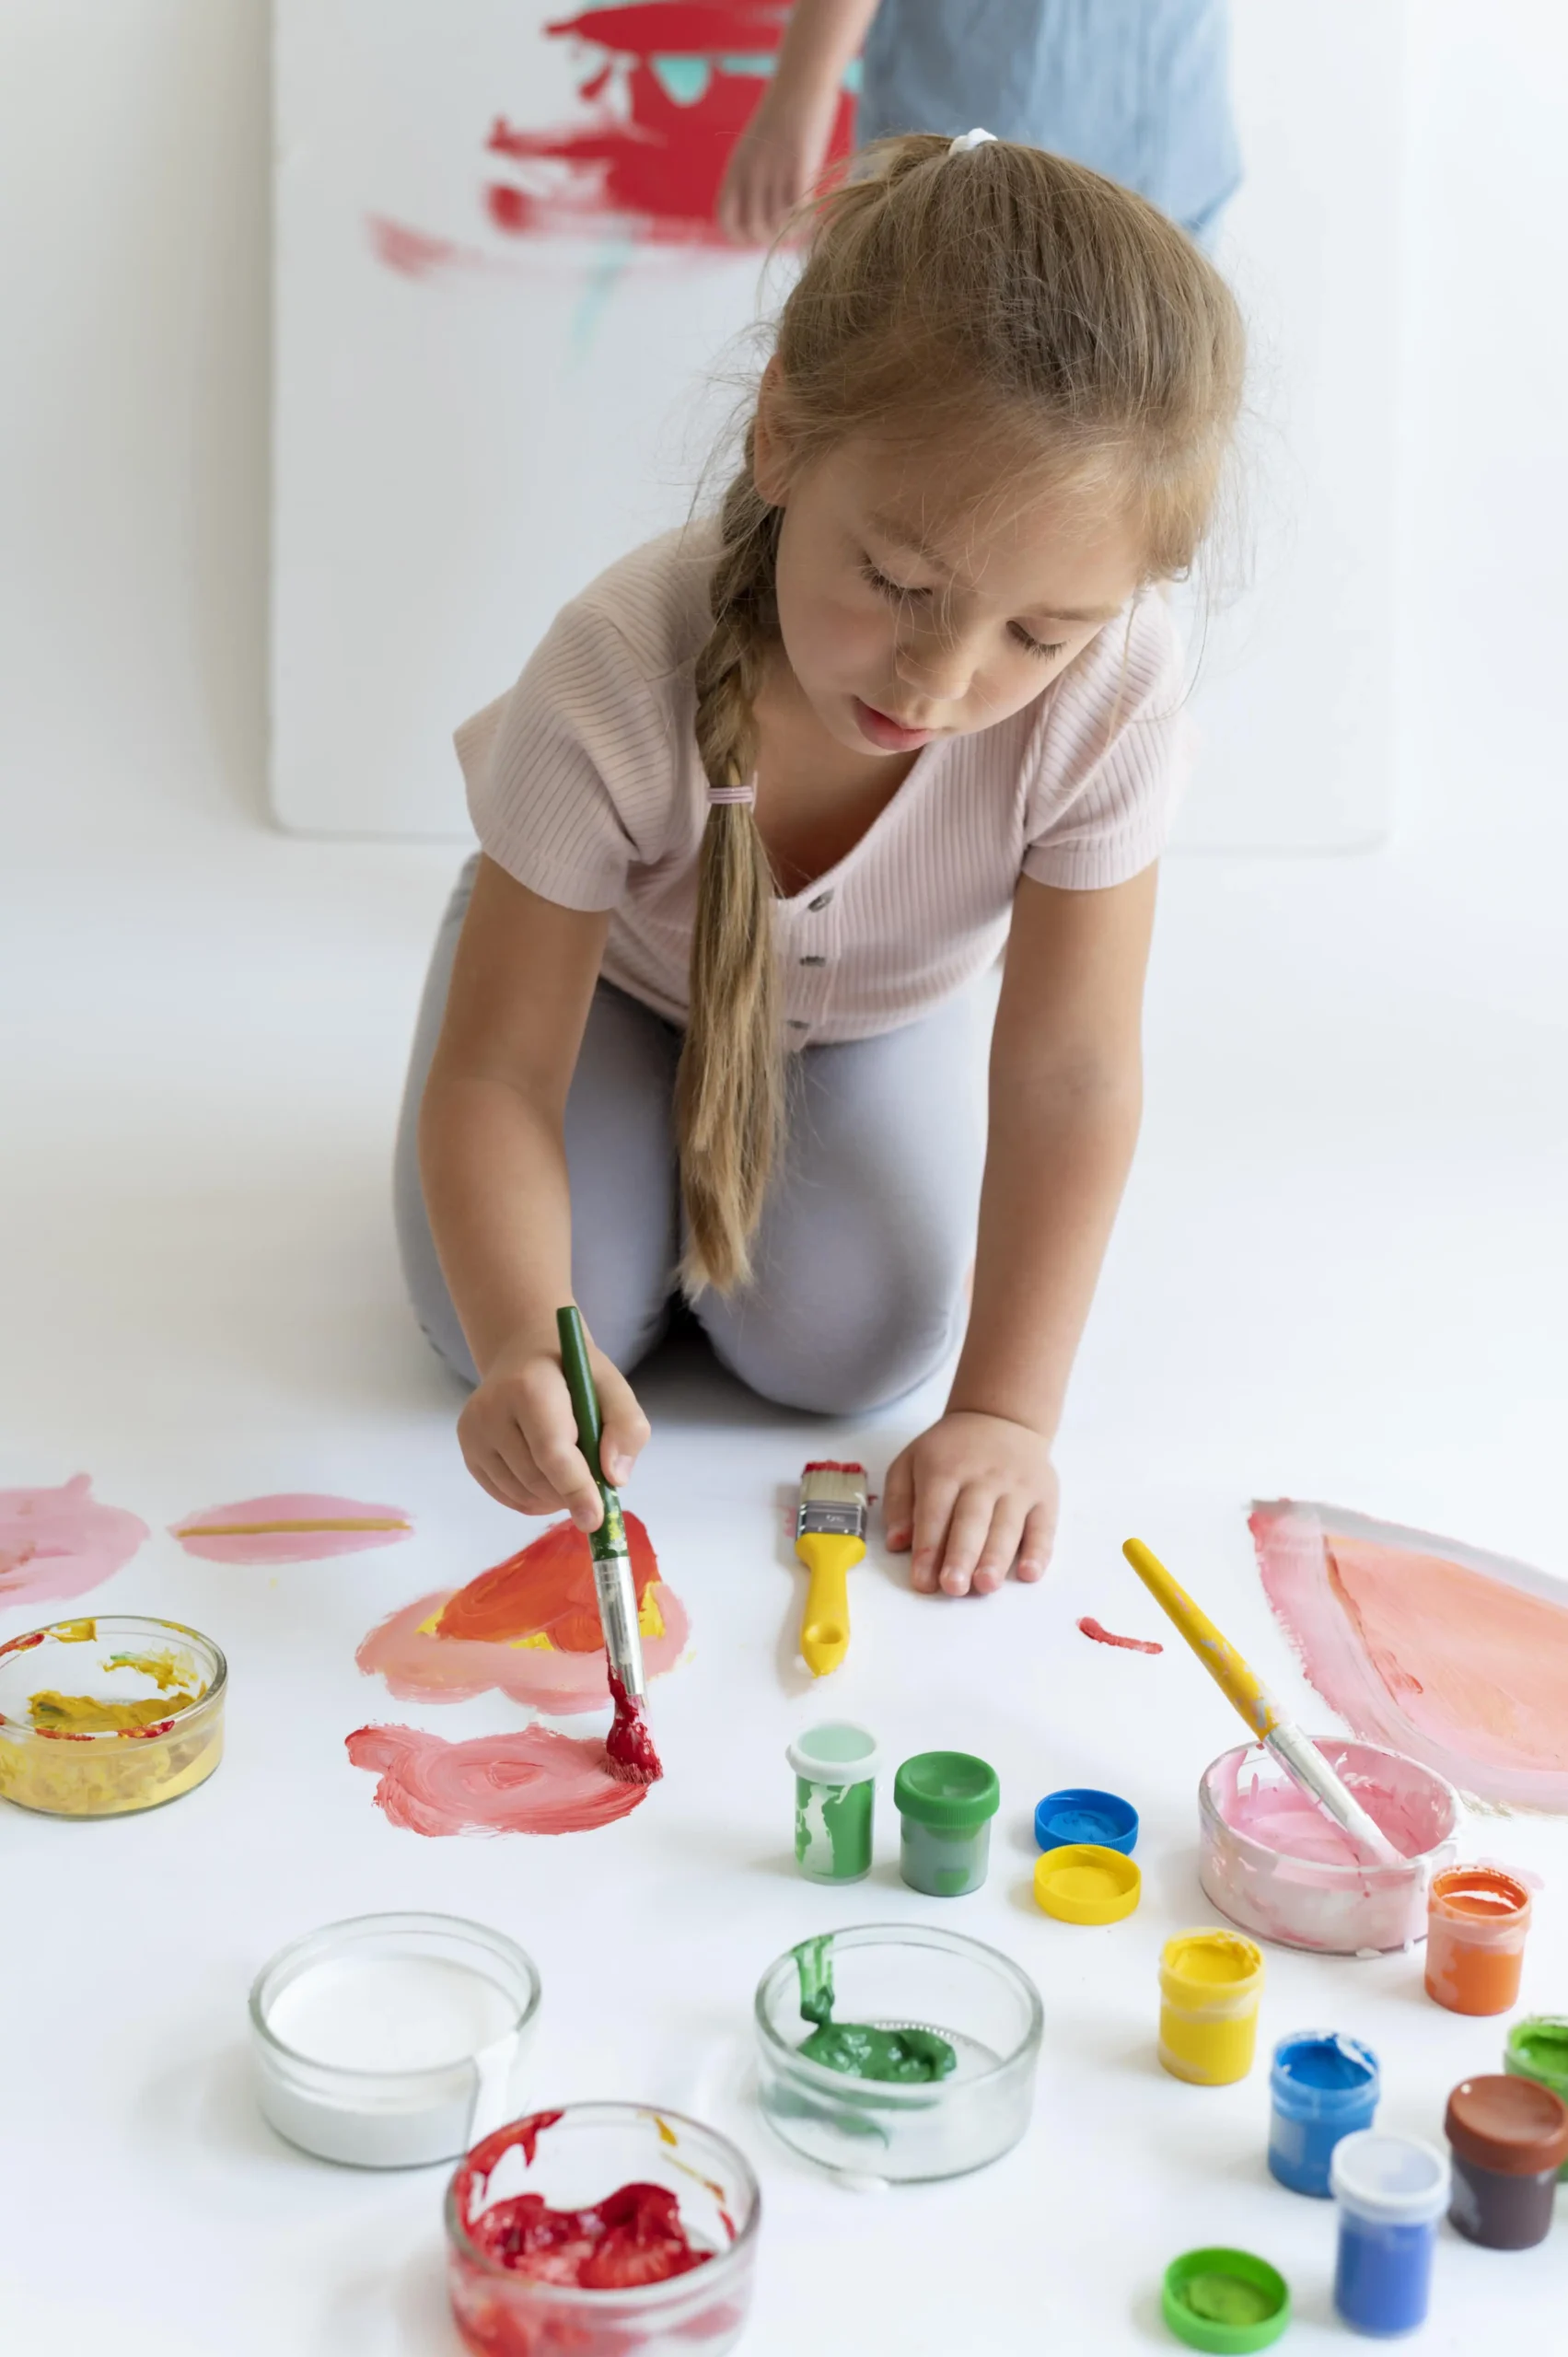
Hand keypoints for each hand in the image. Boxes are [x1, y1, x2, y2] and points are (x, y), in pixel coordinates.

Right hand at [456, 1331, 649, 1527]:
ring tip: (570, 1473)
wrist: (526, 1356)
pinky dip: (533, 1499)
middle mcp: (491, 1410)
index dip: (576, 1489)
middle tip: (593, 1481)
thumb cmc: (574, 1374)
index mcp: (529, 1387)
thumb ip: (626, 1427)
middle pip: (536, 1478)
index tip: (596, 1519)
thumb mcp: (613, 1388)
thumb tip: (614, 1478)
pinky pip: (505, 1496)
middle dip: (570, 1493)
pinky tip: (547, 1476)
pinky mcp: (468, 1450)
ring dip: (553, 1499)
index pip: (551, 1452)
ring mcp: (473, 1431)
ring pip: (520, 1494)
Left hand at [716, 84, 838, 244]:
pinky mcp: (799, 168)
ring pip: (777, 224)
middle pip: (753, 229)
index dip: (741, 237)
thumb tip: (757, 218)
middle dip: (770, 238)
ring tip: (802, 221)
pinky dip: (807, 219)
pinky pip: (799, 212)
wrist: (802, 81)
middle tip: (786, 230)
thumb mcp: (753, 149)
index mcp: (735, 169)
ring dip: (790, 231)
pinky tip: (814, 210)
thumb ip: (749, 180)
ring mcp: (774, 171)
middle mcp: (750, 173)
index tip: (758, 236)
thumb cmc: (782, 116)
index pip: (726, 220)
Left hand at [882, 1413, 1057, 1597]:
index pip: (934, 1513)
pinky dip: (1039, 1550)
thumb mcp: (911, 1462)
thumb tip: (897, 1543)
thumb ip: (899, 1502)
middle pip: (971, 1520)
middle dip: (961, 1555)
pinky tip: (1029, 1573)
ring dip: (996, 1558)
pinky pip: (1044, 1526)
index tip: (922, 1581)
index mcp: (944, 1469)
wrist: (1001, 1418)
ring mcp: (1017, 1486)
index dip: (928, 1549)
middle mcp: (983, 1477)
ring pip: (1007, 1526)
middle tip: (952, 1587)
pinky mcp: (1045, 1494)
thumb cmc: (950, 1451)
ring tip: (985, 1586)